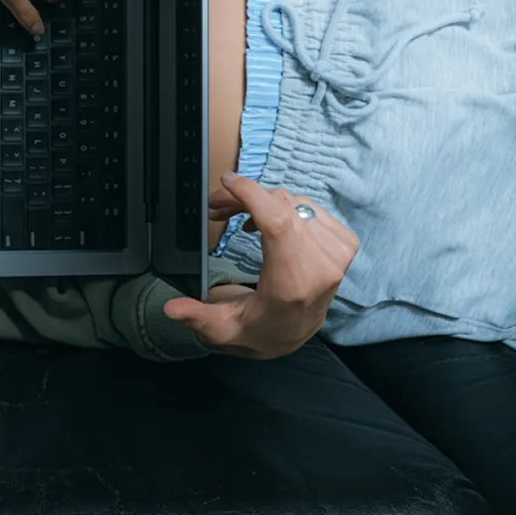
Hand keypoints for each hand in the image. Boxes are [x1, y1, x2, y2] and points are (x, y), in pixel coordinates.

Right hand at [163, 172, 359, 358]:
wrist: (295, 332)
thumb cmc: (260, 327)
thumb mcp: (223, 329)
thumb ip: (198, 317)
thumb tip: (171, 309)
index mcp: (293, 284)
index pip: (278, 222)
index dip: (252, 194)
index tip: (228, 182)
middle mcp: (321, 266)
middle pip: (279, 207)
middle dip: (243, 198)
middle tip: (216, 207)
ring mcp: (337, 252)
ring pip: (291, 202)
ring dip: (260, 202)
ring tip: (235, 217)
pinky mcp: (344, 242)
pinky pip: (305, 206)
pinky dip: (281, 207)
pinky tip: (264, 222)